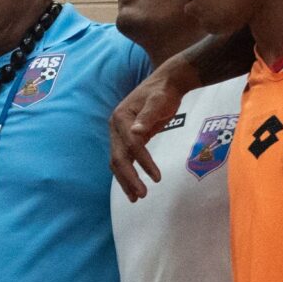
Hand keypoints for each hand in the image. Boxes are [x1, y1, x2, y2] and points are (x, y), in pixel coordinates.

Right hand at [109, 60, 193, 201]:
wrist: (166, 83)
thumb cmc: (164, 92)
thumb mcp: (158, 101)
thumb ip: (148, 116)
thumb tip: (136, 132)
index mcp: (121, 118)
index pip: (131, 145)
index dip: (143, 162)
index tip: (157, 177)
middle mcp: (116, 127)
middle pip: (118, 157)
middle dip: (129, 178)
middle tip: (142, 195)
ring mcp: (119, 134)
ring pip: (118, 162)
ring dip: (126, 180)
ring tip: (136, 198)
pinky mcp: (127, 139)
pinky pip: (125, 159)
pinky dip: (129, 174)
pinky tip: (134, 187)